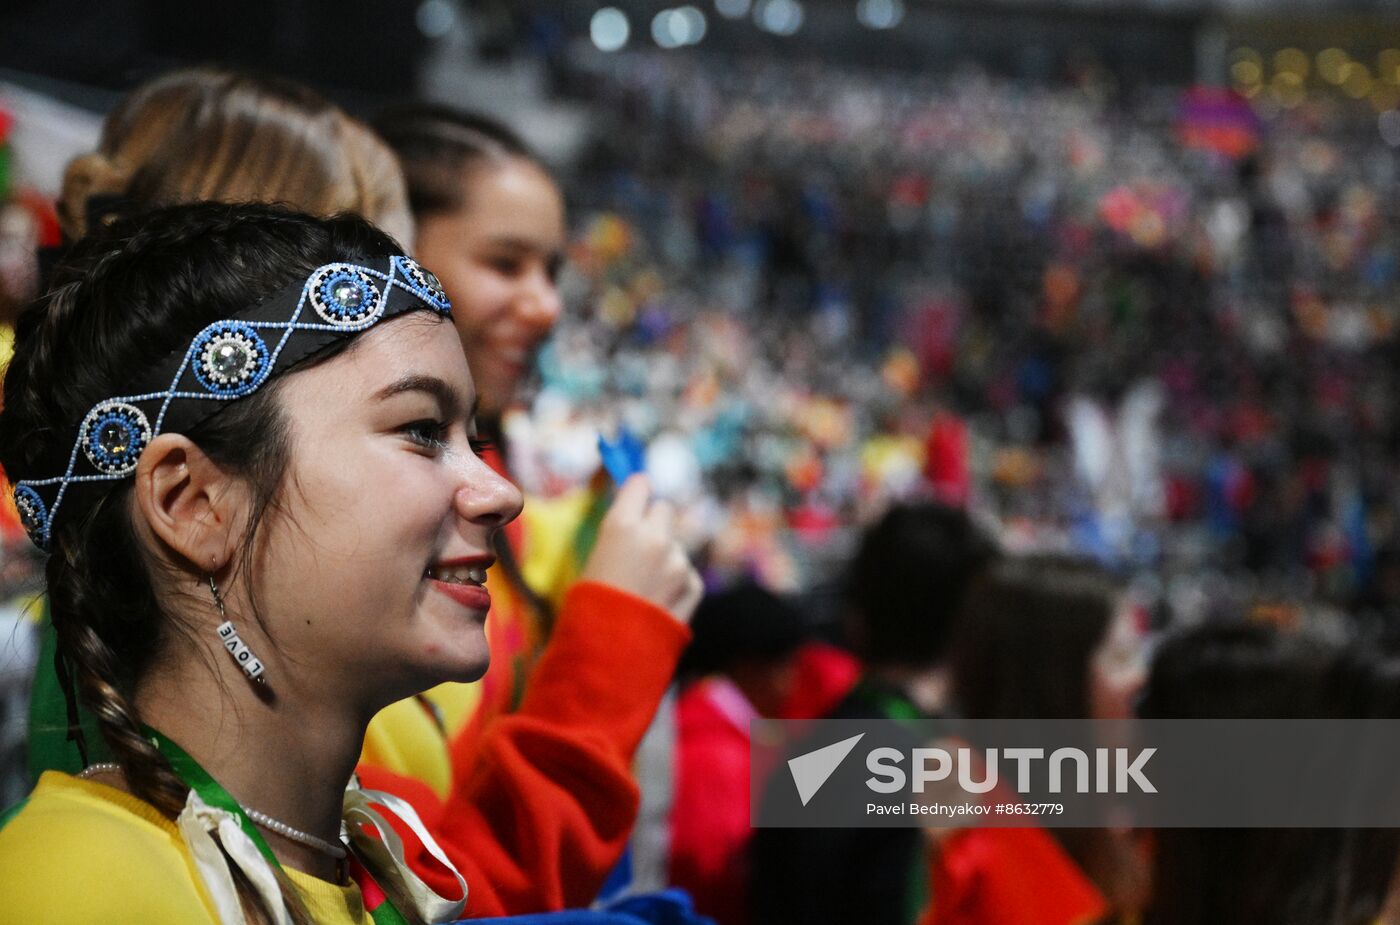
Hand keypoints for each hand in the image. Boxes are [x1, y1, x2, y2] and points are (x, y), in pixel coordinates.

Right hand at [580, 475, 703, 623]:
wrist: (608, 653)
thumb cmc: (588, 608)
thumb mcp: (594, 561)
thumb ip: (620, 537)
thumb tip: (635, 522)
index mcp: (621, 526)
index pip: (640, 485)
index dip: (638, 492)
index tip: (637, 496)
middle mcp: (654, 537)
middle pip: (664, 510)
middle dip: (655, 522)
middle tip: (641, 545)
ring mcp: (678, 561)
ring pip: (677, 545)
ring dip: (667, 558)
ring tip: (646, 588)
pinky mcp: (692, 585)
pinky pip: (688, 572)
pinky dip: (679, 583)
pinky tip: (659, 601)